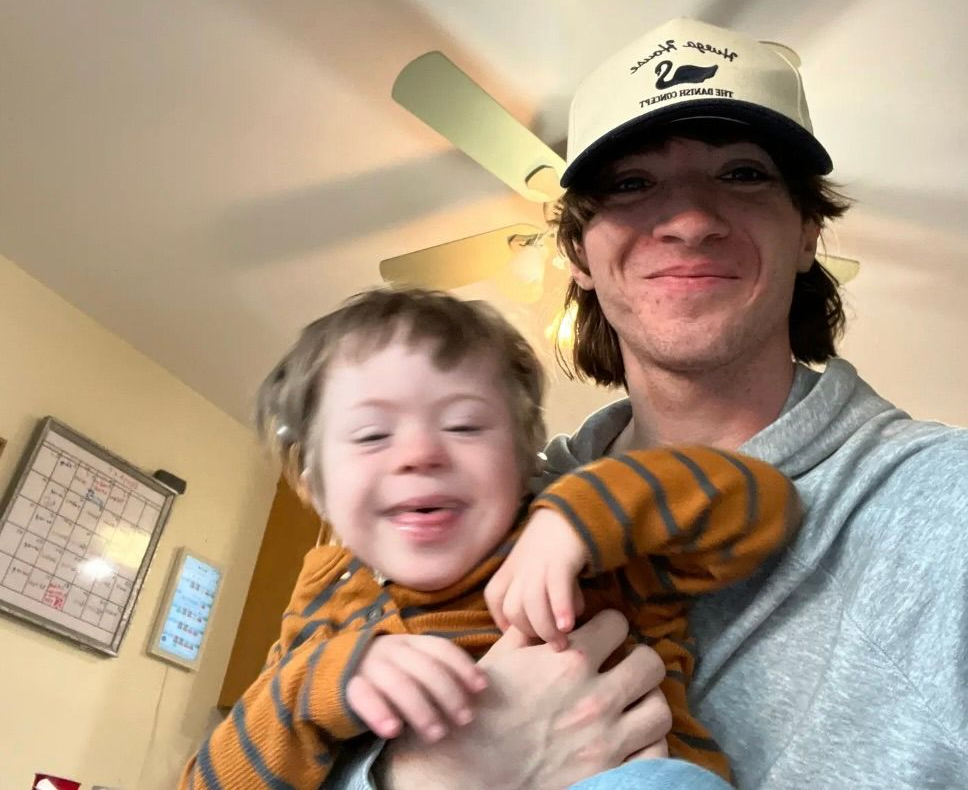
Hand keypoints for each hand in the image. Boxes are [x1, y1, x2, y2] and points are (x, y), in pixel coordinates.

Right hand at [345, 634, 487, 742]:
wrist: (333, 673)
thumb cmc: (386, 674)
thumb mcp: (410, 664)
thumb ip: (437, 670)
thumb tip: (480, 687)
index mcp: (410, 642)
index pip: (440, 648)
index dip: (463, 667)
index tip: (481, 689)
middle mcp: (391, 649)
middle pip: (425, 668)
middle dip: (449, 694)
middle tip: (464, 720)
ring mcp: (369, 666)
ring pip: (399, 683)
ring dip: (421, 710)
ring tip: (437, 734)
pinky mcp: (348, 686)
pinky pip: (364, 697)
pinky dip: (380, 713)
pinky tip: (394, 730)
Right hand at [379, 610, 671, 789]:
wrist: (466, 770)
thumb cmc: (478, 713)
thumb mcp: (499, 659)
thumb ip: (530, 632)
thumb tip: (548, 614)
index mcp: (569, 661)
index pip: (618, 623)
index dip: (608, 627)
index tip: (601, 637)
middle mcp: (596, 697)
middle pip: (650, 663)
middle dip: (637, 661)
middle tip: (621, 669)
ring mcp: (607, 740)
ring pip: (660, 708)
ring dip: (645, 703)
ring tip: (628, 705)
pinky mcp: (609, 775)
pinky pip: (656, 753)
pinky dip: (647, 744)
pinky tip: (628, 739)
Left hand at [485, 507, 587, 648]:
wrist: (576, 511)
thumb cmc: (558, 545)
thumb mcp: (537, 566)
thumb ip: (537, 592)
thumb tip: (549, 628)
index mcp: (511, 567)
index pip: (494, 598)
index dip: (504, 621)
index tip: (523, 637)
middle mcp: (520, 567)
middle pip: (513, 608)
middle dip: (531, 631)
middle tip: (551, 643)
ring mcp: (538, 563)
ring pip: (531, 603)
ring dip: (546, 628)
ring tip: (562, 643)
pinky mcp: (560, 559)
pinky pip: (556, 588)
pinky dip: (560, 609)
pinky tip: (569, 625)